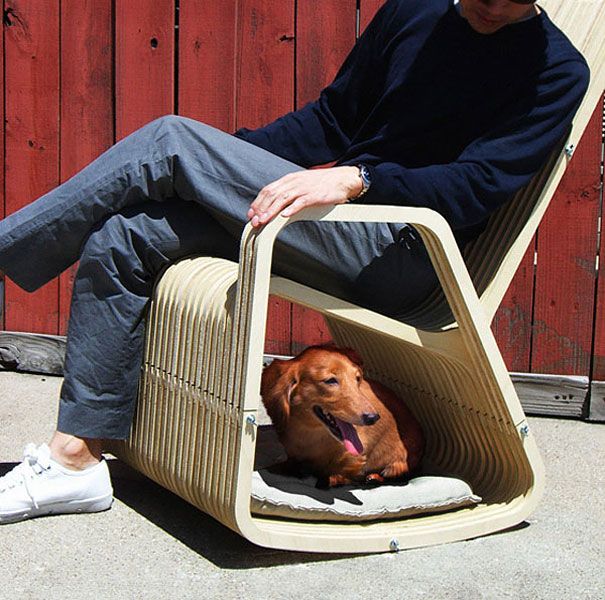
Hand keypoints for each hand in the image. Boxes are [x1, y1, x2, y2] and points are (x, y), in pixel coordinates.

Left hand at [247, 166, 361, 227]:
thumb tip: (275, 204)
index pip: (268, 190)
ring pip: (283, 199)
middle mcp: (294, 182)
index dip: (258, 202)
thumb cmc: (322, 184)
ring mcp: (304, 188)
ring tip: (264, 221)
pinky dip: (292, 209)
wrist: (342, 179)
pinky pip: (301, 202)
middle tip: (254, 221)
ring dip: (271, 211)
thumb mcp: (301, 184)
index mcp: (289, 180)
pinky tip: (285, 216)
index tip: (251, 214)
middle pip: (272, 195)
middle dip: (261, 209)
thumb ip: (288, 192)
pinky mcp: (315, 195)